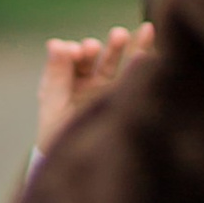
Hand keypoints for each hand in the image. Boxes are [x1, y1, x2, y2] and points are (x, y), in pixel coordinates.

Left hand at [33, 24, 151, 154]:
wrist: (82, 168)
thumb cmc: (60, 139)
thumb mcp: (54, 106)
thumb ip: (56, 76)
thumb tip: (55, 43)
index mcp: (64, 81)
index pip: (69, 59)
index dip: (72, 53)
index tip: (75, 52)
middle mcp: (86, 82)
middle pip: (92, 57)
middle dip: (95, 49)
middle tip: (93, 47)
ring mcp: (107, 88)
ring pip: (116, 61)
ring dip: (120, 46)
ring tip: (128, 33)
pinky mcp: (125, 96)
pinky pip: (134, 75)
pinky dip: (141, 60)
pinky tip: (149, 52)